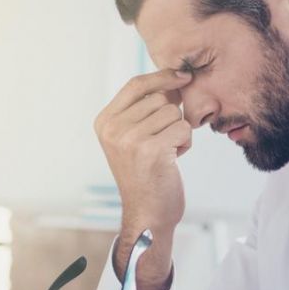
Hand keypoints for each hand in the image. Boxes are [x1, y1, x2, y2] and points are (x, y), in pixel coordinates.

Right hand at [93, 69, 192, 289]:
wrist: (147, 213)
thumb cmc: (145, 175)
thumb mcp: (132, 138)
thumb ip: (143, 110)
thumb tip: (174, 80)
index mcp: (104, 122)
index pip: (135, 85)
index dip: (162, 76)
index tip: (183, 76)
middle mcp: (113, 129)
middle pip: (159, 99)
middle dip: (170, 117)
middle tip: (162, 143)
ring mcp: (130, 139)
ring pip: (173, 113)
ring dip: (177, 132)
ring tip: (165, 153)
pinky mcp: (150, 149)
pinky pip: (182, 128)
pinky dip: (185, 143)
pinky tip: (173, 160)